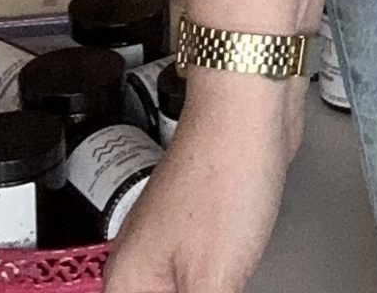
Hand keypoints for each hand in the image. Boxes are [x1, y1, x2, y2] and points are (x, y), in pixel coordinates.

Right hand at [100, 87, 304, 292]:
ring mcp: (170, 242)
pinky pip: (200, 281)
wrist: (249, 102)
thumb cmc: (224, 177)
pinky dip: (218, 290)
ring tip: (229, 281)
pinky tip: (234, 284)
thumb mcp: (213, 282)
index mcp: (126, 286)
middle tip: (225, 286)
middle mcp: (139, 266)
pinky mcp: (204, 226)